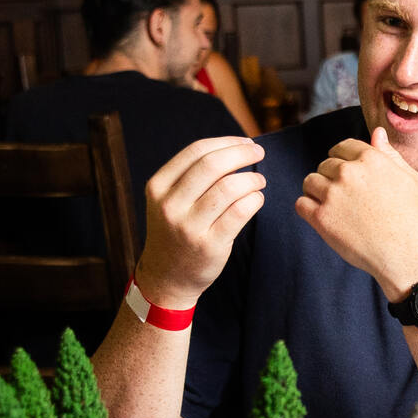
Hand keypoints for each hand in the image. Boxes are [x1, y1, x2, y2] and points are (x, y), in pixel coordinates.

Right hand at [136, 136, 266, 307]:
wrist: (168, 275)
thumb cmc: (176, 230)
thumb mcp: (170, 200)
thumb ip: (192, 175)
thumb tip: (236, 147)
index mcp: (158, 186)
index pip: (196, 151)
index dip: (226, 143)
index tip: (245, 142)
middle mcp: (170, 205)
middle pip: (212, 165)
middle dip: (242, 154)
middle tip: (259, 152)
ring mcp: (189, 227)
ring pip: (229, 188)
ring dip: (252, 178)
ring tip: (259, 180)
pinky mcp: (210, 245)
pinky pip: (240, 212)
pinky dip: (255, 199)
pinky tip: (257, 199)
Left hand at [296, 127, 417, 295]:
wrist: (411, 256)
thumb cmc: (417, 220)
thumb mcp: (412, 180)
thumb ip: (390, 155)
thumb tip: (377, 133)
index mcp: (371, 158)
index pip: (343, 147)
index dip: (345, 161)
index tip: (351, 177)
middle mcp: (349, 172)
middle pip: (325, 164)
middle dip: (333, 177)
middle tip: (347, 199)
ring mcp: (333, 195)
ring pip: (310, 182)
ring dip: (318, 192)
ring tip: (335, 208)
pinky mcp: (322, 218)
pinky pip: (301, 204)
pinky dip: (309, 209)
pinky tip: (325, 219)